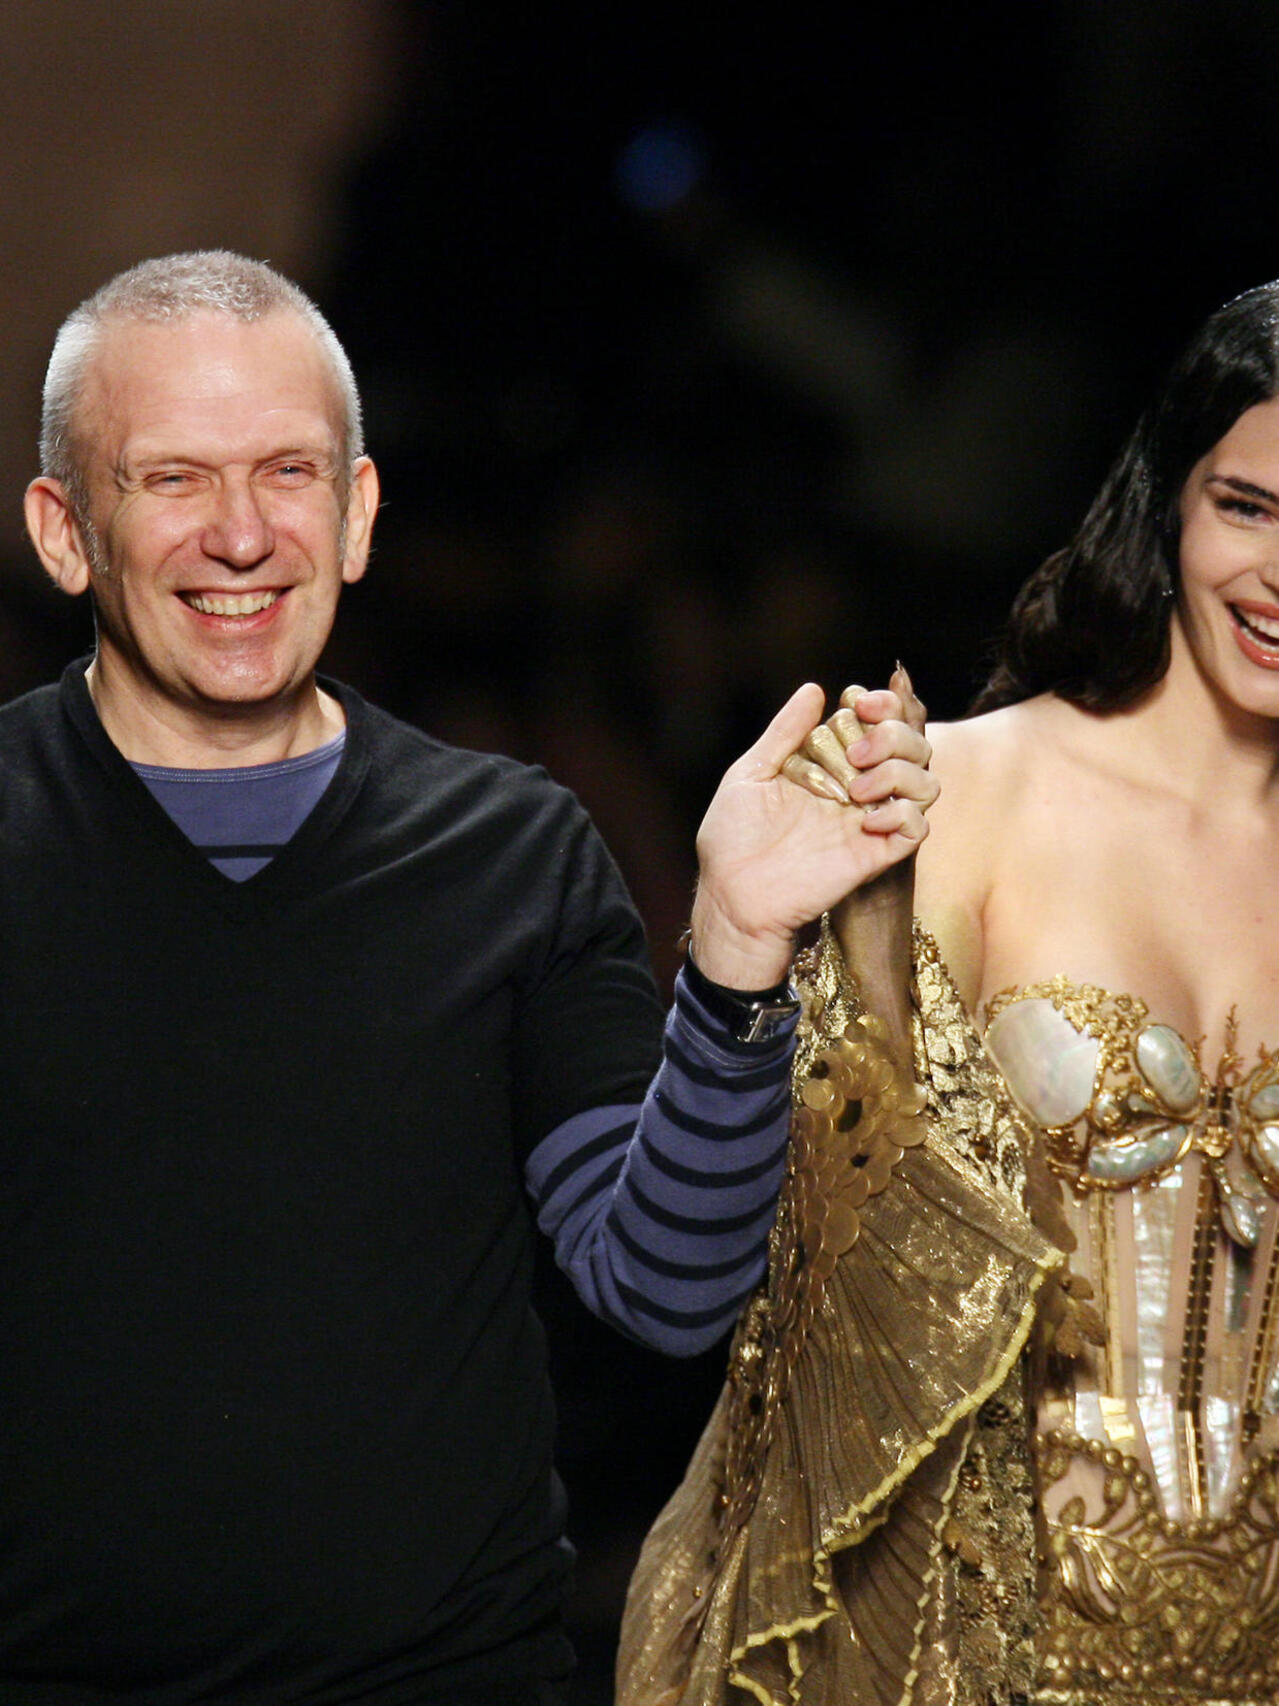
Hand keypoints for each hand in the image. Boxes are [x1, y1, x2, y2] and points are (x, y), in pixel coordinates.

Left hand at [689, 671, 936, 989]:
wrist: (730, 896)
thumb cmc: (732, 839)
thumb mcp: (750, 774)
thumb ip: (783, 732)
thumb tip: (815, 689)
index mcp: (831, 765)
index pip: (881, 723)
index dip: (882, 704)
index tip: (857, 701)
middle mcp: (857, 790)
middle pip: (913, 746)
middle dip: (895, 734)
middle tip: (856, 750)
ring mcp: (868, 822)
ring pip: (926, 783)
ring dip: (901, 771)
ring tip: (856, 788)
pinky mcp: (874, 856)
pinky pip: (917, 828)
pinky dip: (903, 814)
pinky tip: (866, 819)